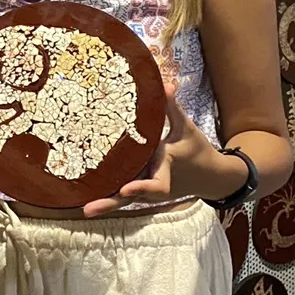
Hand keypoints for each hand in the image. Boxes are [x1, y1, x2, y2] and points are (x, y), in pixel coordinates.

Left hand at [81, 85, 244, 217]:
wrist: (210, 177)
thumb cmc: (197, 149)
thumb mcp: (186, 128)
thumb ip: (172, 108)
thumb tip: (167, 84)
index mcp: (165, 167)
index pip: (154, 183)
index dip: (141, 187)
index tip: (125, 188)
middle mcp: (153, 181)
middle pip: (130, 196)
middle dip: (110, 202)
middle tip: (88, 209)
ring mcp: (147, 189)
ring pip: (124, 199)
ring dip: (105, 204)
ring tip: (85, 209)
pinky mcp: (143, 191)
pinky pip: (123, 196)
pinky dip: (108, 198)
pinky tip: (87, 201)